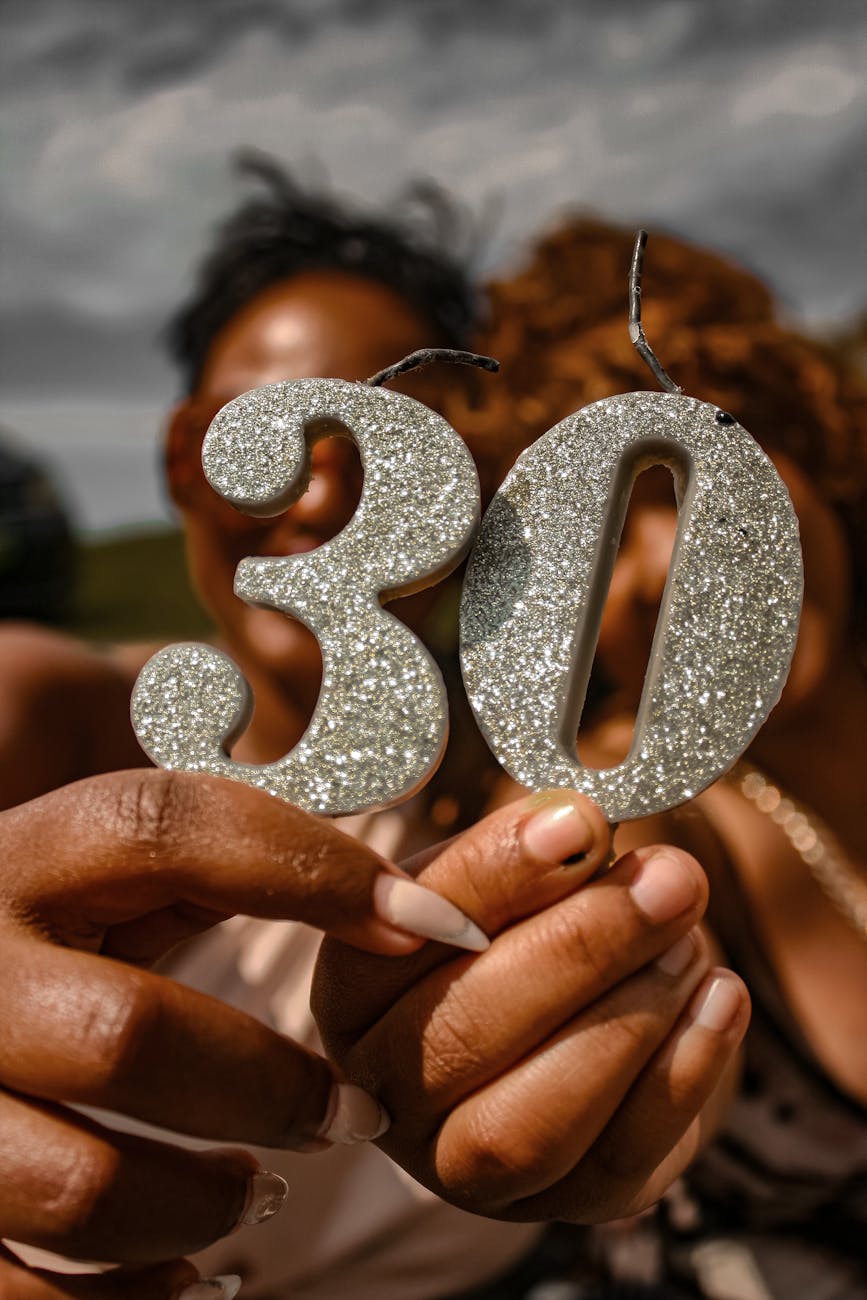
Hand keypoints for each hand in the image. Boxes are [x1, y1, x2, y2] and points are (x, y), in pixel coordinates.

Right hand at [0, 769, 484, 1297]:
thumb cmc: (48, 936)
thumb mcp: (108, 875)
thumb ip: (218, 864)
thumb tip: (410, 913)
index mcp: (28, 862)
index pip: (169, 830)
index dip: (316, 870)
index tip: (433, 924)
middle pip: (130, 1039)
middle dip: (270, 1088)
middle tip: (349, 1114)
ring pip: (82, 1190)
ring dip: (203, 1206)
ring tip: (255, 1194)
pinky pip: (31, 1290)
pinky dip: (132, 1295)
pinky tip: (184, 1267)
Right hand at [313, 790, 749, 1224]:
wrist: (556, 1024)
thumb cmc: (512, 930)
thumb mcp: (501, 877)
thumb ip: (526, 853)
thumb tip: (577, 824)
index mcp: (352, 991)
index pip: (403, 935)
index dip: (493, 877)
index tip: (579, 820)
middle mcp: (382, 1092)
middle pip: (465, 1034)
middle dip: (583, 945)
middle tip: (668, 877)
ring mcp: (459, 1166)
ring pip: (532, 1121)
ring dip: (629, 1017)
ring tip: (689, 934)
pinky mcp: (554, 1208)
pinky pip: (618, 1161)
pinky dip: (682, 1073)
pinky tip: (720, 995)